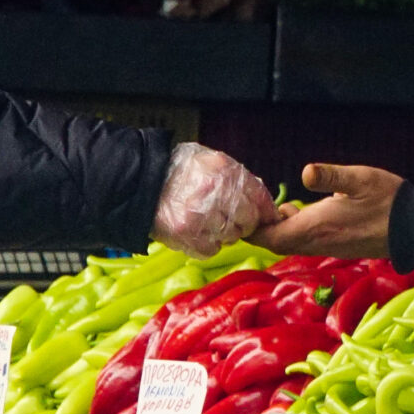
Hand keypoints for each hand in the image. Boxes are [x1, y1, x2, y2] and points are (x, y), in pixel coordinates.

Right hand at [150, 143, 273, 257]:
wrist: (143, 184)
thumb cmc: (183, 174)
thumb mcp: (214, 164)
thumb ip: (243, 181)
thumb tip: (269, 209)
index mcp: (223, 171)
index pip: (258, 197)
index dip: (262, 210)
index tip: (259, 216)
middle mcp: (213, 193)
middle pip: (248, 221)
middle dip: (243, 223)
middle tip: (229, 219)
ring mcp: (199, 216)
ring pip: (232, 237)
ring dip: (225, 234)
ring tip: (209, 223)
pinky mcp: (185, 235)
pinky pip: (212, 250)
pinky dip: (209, 245)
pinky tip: (198, 233)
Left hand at [251, 163, 401, 258]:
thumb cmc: (389, 201)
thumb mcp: (360, 180)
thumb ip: (331, 176)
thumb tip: (305, 171)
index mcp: (316, 227)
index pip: (271, 237)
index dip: (252, 229)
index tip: (241, 214)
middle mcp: (317, 242)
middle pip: (276, 242)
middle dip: (261, 228)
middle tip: (252, 206)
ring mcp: (328, 247)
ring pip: (291, 242)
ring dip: (278, 227)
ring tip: (271, 204)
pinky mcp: (337, 246)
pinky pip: (306, 242)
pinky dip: (294, 229)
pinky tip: (297, 210)